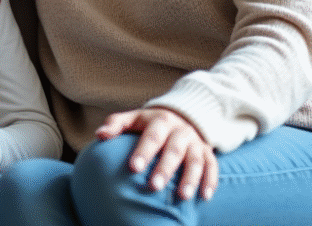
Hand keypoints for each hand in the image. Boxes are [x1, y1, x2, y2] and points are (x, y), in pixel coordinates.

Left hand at [96, 107, 218, 201]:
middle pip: (173, 150)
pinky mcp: (207, 152)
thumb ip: (116, 124)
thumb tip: (99, 136)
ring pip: (195, 160)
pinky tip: (205, 196)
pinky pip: (212, 166)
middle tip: (154, 187)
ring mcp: (195, 142)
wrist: (183, 115)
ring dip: (190, 178)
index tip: (133, 168)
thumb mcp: (134, 118)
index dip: (143, 152)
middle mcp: (180, 131)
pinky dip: (210, 181)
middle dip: (165, 169)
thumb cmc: (151, 123)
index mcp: (160, 121)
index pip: (151, 136)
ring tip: (182, 197)